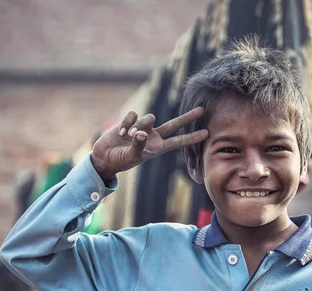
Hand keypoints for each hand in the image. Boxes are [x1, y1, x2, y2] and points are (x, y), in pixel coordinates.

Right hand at [91, 107, 207, 180]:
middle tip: (202, 109)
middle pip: (174, 124)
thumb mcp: (131, 157)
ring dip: (138, 125)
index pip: (178, 141)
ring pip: (149, 118)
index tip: (206, 133)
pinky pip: (134, 115)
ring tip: (127, 136)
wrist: (104, 157)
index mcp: (157, 147)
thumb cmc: (120, 160)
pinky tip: (121, 132)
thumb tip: (142, 133)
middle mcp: (153, 136)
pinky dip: (127, 123)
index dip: (192, 137)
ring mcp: (143, 128)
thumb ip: (138, 145)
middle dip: (187, 117)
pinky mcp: (131, 121)